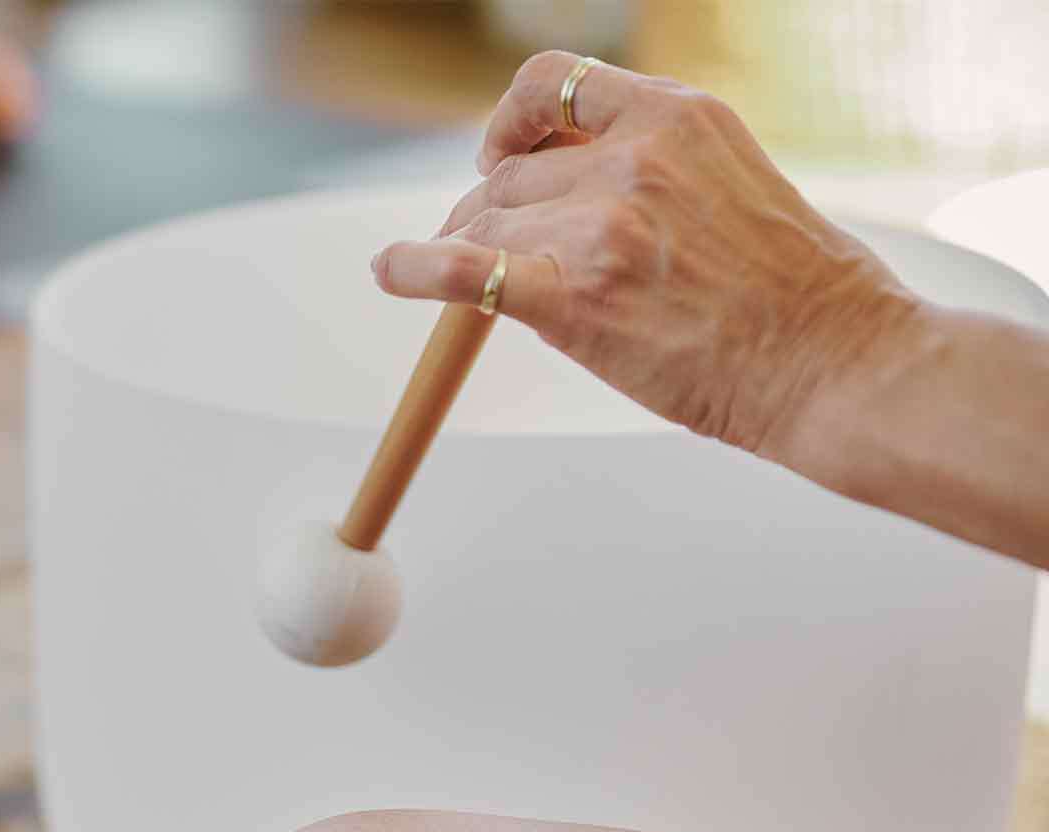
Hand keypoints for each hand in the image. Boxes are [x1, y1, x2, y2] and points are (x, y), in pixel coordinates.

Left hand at [372, 53, 920, 462]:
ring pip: (488, 225)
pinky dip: (414, 270)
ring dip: (469, 254)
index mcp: (677, 117)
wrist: (827, 359)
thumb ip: (658, 168)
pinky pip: (464, 270)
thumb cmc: (791, 292)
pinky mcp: (574, 298)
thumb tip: (579, 187)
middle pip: (511, 174)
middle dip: (490, 213)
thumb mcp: (732, 182)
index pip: (557, 86)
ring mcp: (602, 226)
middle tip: (489, 250)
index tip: (503, 152)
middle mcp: (634, 158)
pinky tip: (391, 273)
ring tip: (467, 282)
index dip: (512, 120)